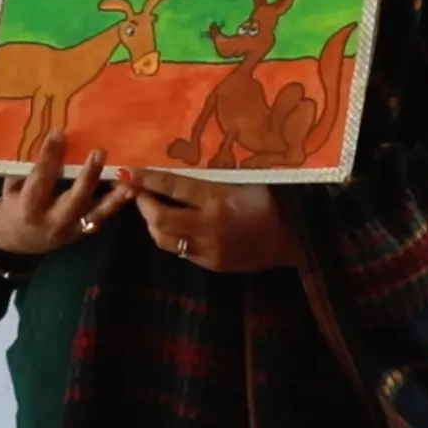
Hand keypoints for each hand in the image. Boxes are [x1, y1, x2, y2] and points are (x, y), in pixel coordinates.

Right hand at [0, 130, 131, 258]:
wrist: (18, 242)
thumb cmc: (13, 207)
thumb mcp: (10, 189)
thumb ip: (24, 171)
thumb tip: (40, 140)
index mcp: (28, 207)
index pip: (40, 179)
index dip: (49, 156)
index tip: (58, 133)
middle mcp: (51, 220)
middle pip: (73, 198)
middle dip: (88, 175)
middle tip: (100, 151)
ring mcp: (69, 229)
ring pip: (94, 213)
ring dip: (113, 197)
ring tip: (129, 179)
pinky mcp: (81, 233)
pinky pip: (100, 218)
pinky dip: (115, 204)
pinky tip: (130, 190)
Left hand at [120, 168, 298, 272]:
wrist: (297, 238)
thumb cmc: (275, 200)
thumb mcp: (248, 178)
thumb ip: (216, 175)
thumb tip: (184, 163)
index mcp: (220, 199)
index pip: (174, 187)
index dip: (148, 179)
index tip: (129, 172)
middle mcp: (210, 226)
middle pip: (160, 219)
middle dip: (143, 204)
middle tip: (137, 192)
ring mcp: (210, 249)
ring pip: (165, 240)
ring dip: (152, 224)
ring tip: (151, 209)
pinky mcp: (214, 263)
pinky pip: (183, 252)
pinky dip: (172, 238)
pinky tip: (174, 226)